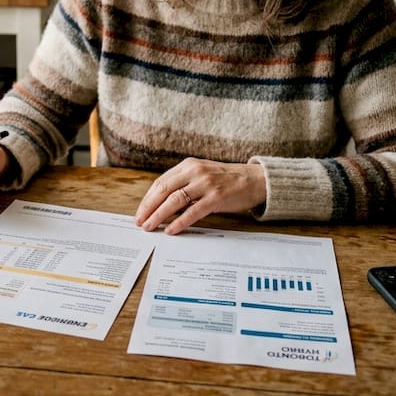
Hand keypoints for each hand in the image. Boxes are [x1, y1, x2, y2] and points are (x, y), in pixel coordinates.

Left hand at [133, 158, 266, 233]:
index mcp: (188, 165)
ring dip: (159, 216)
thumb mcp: (203, 174)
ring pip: (174, 201)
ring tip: (150, 227)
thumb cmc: (227, 180)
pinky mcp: (216, 197)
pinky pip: (192, 211)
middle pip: (163, 190)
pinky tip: (171, 230)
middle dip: (148, 208)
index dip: (148, 199)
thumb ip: (184, 183)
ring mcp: (205, 184)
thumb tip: (162, 203)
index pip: (161, 182)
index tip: (140, 212)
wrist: (255, 180)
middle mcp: (195, 172)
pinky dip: (179, 222)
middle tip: (139, 222)